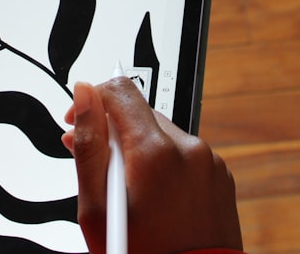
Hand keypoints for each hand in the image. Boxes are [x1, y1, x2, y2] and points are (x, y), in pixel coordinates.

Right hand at [62, 78, 241, 253]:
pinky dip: (167, 167)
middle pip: (141, 114)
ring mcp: (209, 163)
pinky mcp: (221, 176)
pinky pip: (185, 156)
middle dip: (115, 134)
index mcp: (156, 152)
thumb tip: (84, 97)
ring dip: (142, 151)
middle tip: (101, 171)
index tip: (79, 120)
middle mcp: (189, 149)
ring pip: (162, 136)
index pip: (120, 91)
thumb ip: (89, 145)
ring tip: (132, 194)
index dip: (92, 100)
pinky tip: (158, 199)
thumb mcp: (97, 207)